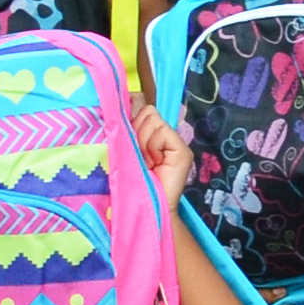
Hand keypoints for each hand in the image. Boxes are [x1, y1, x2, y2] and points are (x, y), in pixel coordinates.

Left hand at [131, 100, 190, 216]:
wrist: (144, 204)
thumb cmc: (128, 180)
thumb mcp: (121, 147)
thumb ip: (124, 126)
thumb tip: (126, 100)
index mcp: (145, 132)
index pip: (140, 104)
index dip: (131, 109)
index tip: (123, 128)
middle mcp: (162, 134)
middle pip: (146, 110)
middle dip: (135, 130)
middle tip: (135, 153)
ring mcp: (174, 141)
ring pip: (153, 119)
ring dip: (142, 140)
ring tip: (144, 160)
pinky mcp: (182, 150)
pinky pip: (163, 131)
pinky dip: (153, 146)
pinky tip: (154, 162)